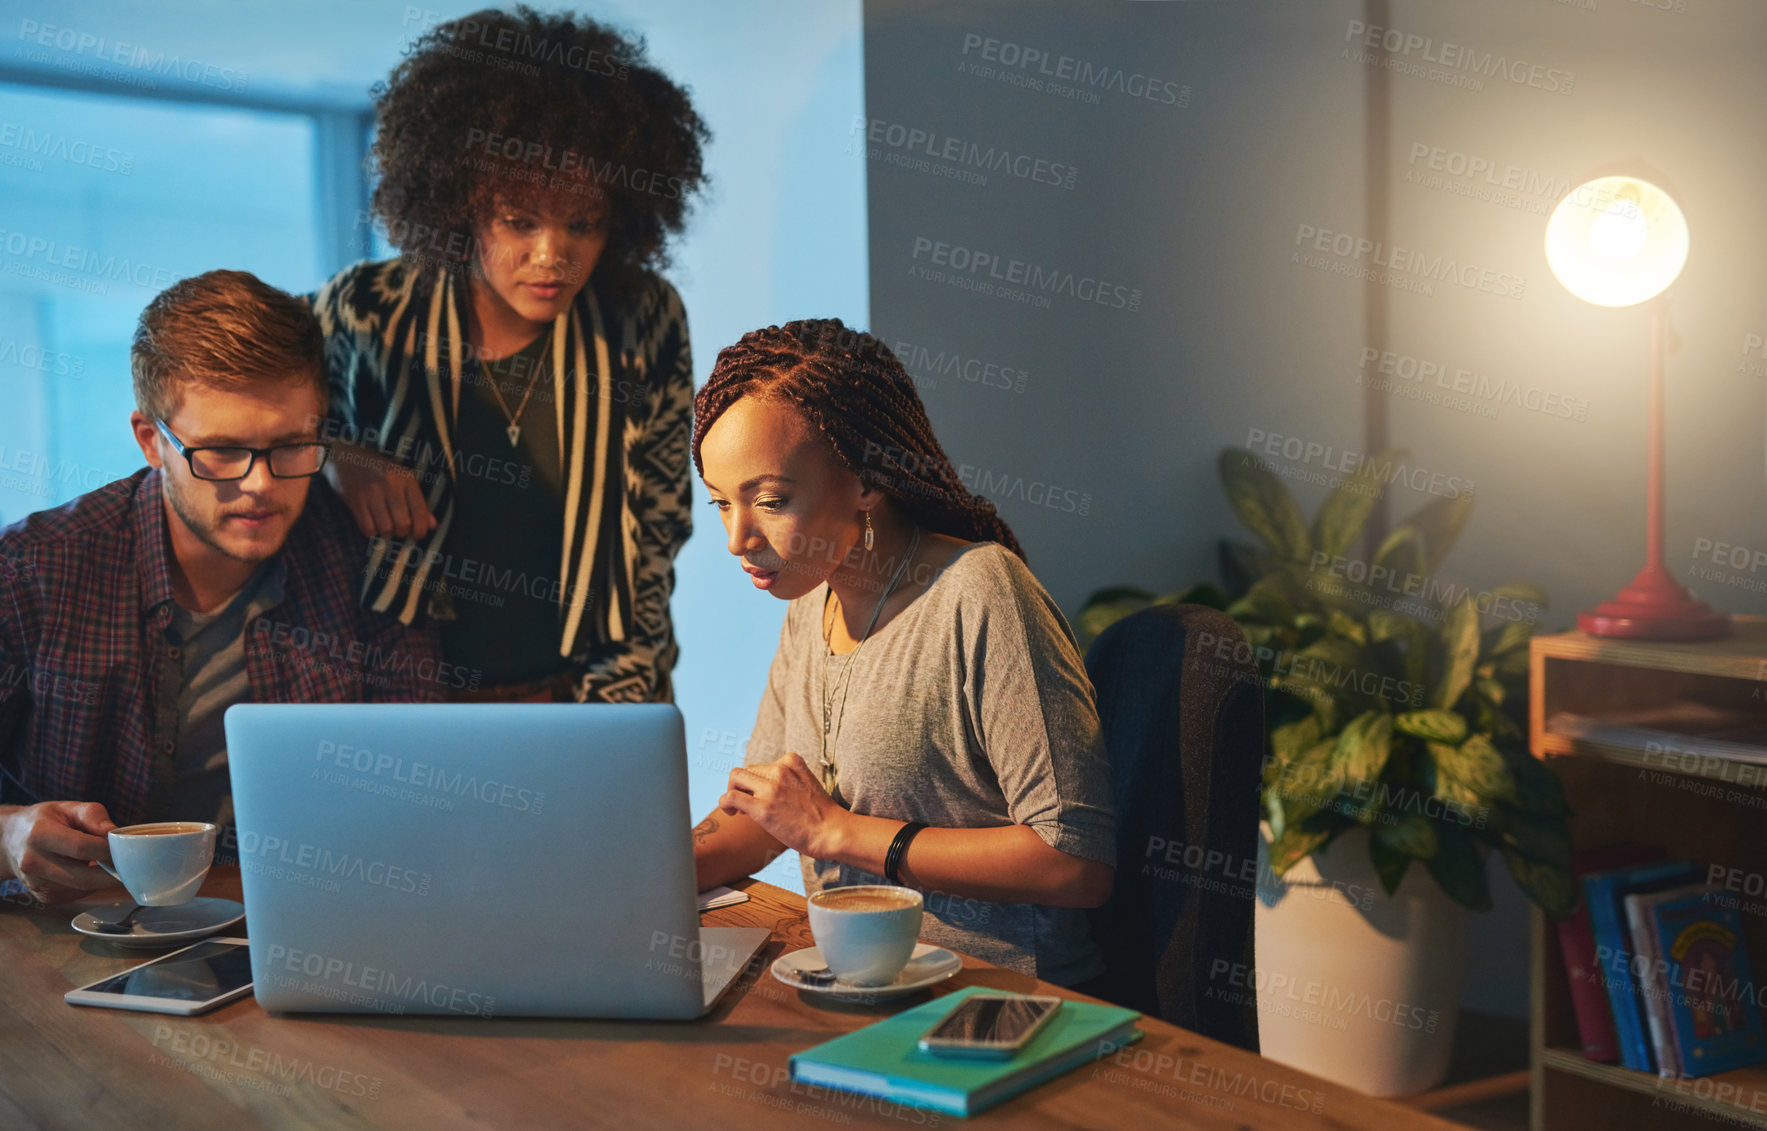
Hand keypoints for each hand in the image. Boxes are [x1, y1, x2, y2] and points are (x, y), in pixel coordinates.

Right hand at [0, 802, 118, 903]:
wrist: (12, 840)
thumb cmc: (45, 820)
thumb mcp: (68, 807)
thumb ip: (93, 815)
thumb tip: (114, 832)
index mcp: (39, 835)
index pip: (81, 848)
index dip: (107, 850)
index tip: (127, 849)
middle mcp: (34, 862)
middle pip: (82, 877)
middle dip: (112, 875)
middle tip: (133, 869)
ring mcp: (36, 883)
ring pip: (81, 888)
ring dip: (102, 880)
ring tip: (113, 865)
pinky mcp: (43, 896)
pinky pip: (76, 894)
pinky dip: (90, 885)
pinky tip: (92, 871)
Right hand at [324, 443, 436, 540]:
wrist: (345, 457)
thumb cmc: (378, 470)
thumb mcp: (401, 479)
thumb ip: (418, 502)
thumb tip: (433, 525)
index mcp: (406, 478)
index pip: (420, 510)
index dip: (421, 529)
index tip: (419, 535)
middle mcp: (390, 484)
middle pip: (403, 523)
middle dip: (403, 531)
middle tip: (399, 529)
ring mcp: (371, 491)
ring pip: (386, 528)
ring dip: (386, 532)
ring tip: (384, 524)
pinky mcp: (356, 500)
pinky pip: (368, 528)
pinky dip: (371, 531)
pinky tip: (372, 523)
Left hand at [719, 754, 847, 859]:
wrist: (832, 831)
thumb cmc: (822, 815)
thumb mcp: (808, 783)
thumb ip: (788, 779)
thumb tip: (763, 788)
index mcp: (791, 761)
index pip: (762, 766)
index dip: (758, 782)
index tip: (763, 797)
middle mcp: (779, 769)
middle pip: (746, 770)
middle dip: (743, 787)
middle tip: (749, 806)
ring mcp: (770, 788)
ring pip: (734, 777)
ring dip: (732, 792)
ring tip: (741, 810)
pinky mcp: (762, 807)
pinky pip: (730, 797)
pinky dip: (725, 803)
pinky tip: (733, 814)